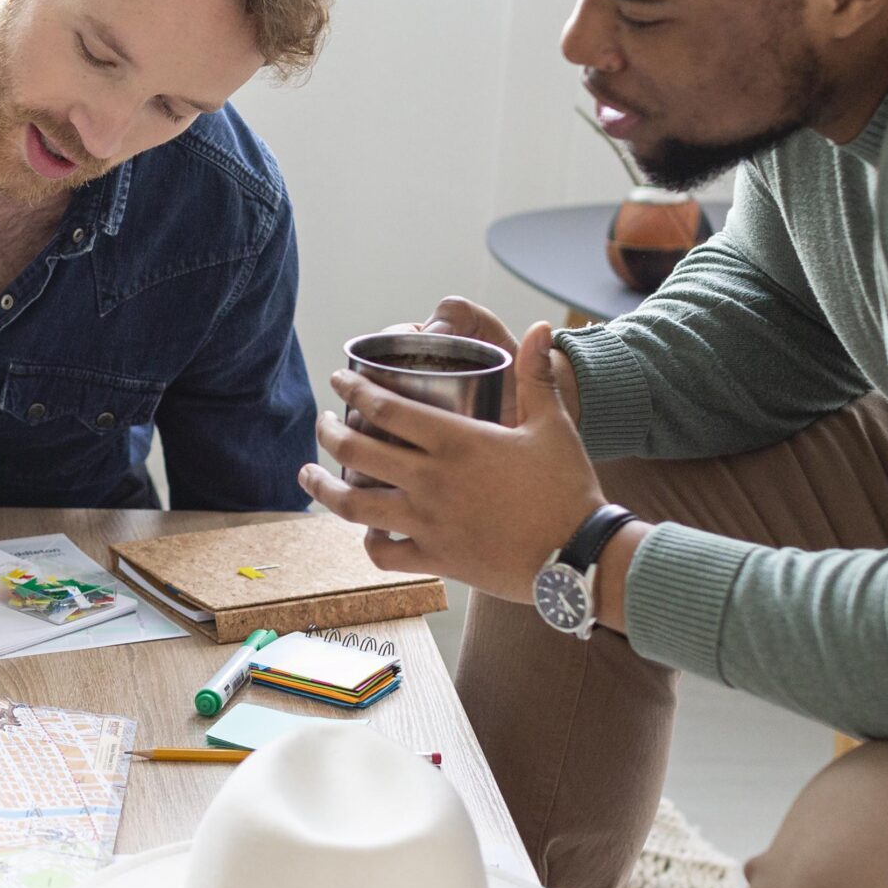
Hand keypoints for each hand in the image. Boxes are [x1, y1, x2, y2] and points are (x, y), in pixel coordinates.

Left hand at [299, 321, 604, 602]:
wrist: (580, 555)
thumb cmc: (568, 487)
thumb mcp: (553, 425)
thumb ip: (537, 375)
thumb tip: (539, 327)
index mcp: (455, 441)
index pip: (385, 407)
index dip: (353, 389)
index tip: (338, 380)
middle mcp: (432, 480)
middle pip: (356, 451)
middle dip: (328, 432)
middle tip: (322, 422)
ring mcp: (429, 523)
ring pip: (354, 505)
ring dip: (323, 487)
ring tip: (308, 474)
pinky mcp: (436, 560)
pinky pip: (384, 552)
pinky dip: (367, 541)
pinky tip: (364, 531)